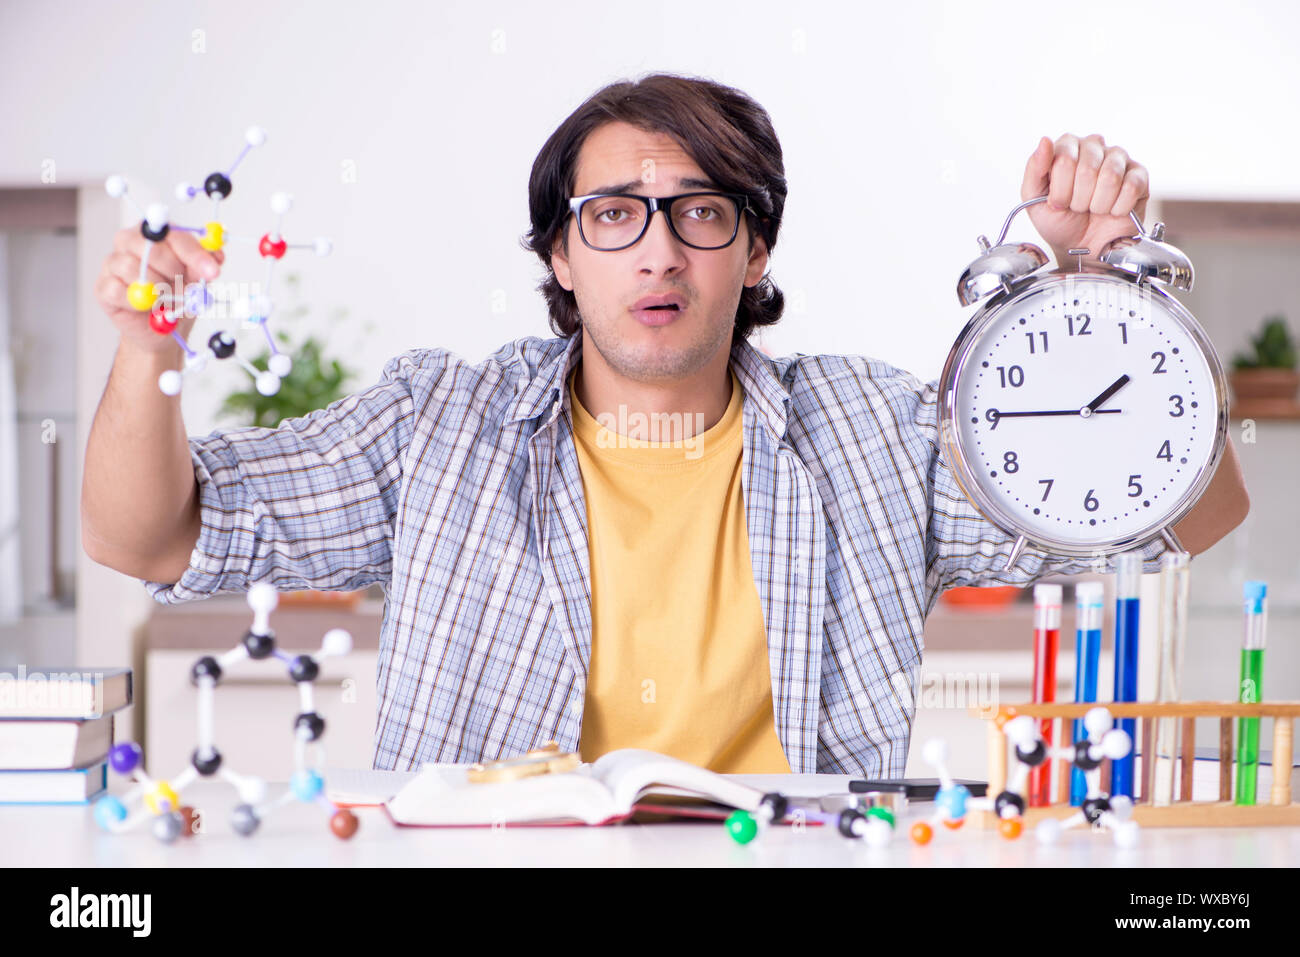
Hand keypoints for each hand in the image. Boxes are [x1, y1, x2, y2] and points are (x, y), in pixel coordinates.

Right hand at [94, 226, 223, 353]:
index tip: (212, 272)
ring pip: (132, 267)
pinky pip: (117, 289)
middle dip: (174, 273)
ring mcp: (113, 262)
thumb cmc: (178, 296)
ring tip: (166, 300)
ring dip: (157, 289)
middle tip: (184, 290)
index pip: (174, 235)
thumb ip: (206, 265)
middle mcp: (130, 241)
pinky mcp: (103, 286)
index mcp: (157, 234)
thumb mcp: (198, 279)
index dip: (195, 255)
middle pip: (151, 248)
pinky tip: (147, 306)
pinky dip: (138, 301)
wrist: (163, 328)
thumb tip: (216, 257)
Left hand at [1020, 133, 1148, 265]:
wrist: (1081, 247)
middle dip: (1078, 199)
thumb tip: (1045, 141)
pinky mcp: (1139, 174)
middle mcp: (1094, 146)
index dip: (1061, 190)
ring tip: (1093, 209)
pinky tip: (1112, 210)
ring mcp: (1118, 158)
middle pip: (1087, 168)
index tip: (1058, 203)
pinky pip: (1131, 187)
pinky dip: (1118, 208)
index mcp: (1066, 147)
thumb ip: (1034, 169)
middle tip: (1077, 208)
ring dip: (1098, 204)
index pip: (1065, 159)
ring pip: (1111, 176)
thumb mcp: (1033, 199)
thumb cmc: (1058, 220)